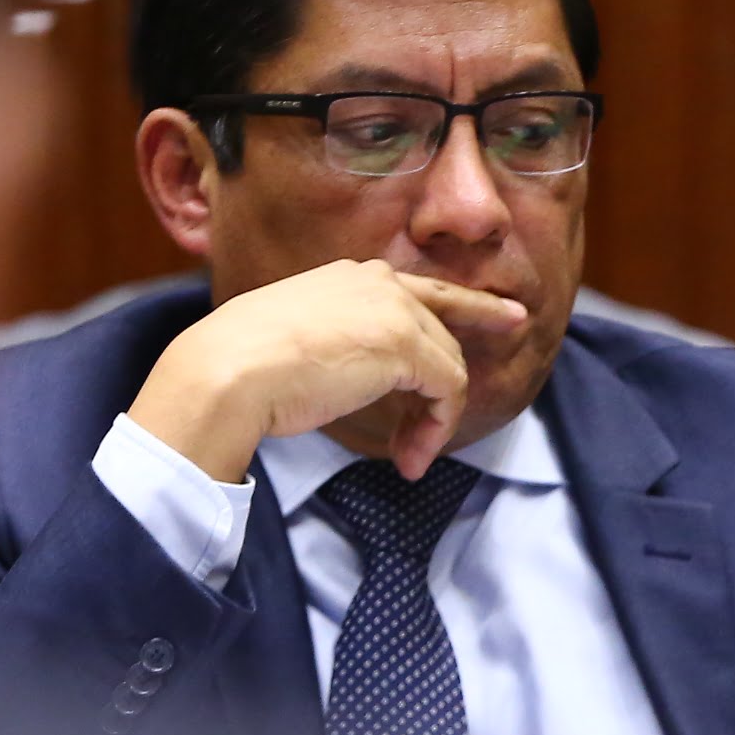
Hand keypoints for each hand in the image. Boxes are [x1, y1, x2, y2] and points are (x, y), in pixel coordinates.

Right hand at [124, 260, 530, 481]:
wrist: (228, 371)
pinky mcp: (408, 346)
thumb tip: (354, 371)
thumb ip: (336, 341)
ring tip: (408, 457)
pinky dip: (435, 429)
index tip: (507, 316)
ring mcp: (396, 310)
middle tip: (468, 383)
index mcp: (348, 276)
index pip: (420, 291)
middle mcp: (377, 282)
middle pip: (443, 328)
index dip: (468, 306)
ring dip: (433, 422)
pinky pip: (448, 392)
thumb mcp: (295, 340)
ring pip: (448, 368)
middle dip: (458, 363)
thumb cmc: (242, 366)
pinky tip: (409, 456)